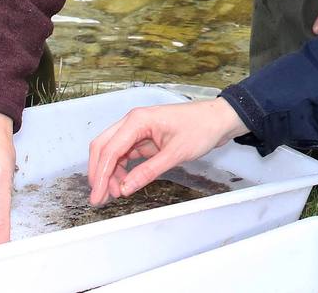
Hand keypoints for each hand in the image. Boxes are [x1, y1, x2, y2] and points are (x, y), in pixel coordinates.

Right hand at [86, 98, 246, 205]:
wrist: (220, 119)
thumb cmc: (202, 129)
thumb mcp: (176, 153)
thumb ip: (148, 171)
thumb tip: (125, 189)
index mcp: (138, 120)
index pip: (109, 150)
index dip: (100, 175)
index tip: (97, 196)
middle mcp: (133, 122)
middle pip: (104, 147)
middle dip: (99, 173)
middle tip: (100, 198)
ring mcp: (138, 129)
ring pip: (113, 152)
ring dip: (110, 172)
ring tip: (115, 194)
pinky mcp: (145, 137)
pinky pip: (125, 154)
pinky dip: (121, 168)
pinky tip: (123, 183)